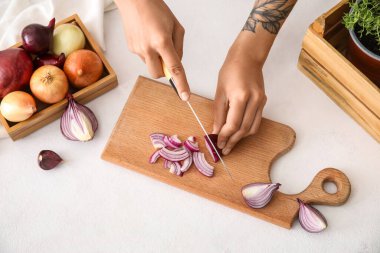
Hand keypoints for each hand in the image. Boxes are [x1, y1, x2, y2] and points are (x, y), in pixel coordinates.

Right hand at [115, 0, 189, 99]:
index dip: (181, 84)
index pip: (174, 69)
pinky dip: (148, 53)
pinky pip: (143, 58)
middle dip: (164, 71)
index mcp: (162, 41)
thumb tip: (176, 63)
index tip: (185, 96)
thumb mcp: (176, 26)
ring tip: (155, 41)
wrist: (134, 0)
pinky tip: (147, 38)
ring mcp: (137, 49)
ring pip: (150, 66)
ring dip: (156, 60)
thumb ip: (179, 48)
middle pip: (158, 74)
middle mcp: (148, 48)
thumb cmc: (156, 9)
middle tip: (167, 56)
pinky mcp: (131, 48)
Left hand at [213, 33, 266, 154]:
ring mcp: (261, 101)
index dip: (225, 136)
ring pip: (252, 128)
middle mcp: (254, 100)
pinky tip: (238, 133)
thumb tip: (216, 131)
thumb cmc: (230, 70)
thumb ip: (219, 113)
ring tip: (230, 143)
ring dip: (241, 138)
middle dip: (232, 141)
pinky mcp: (264, 101)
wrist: (247, 57)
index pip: (233, 124)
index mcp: (241, 97)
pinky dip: (247, 129)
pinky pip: (256, 121)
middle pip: (243, 129)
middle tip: (224, 149)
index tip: (218, 143)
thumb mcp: (220, 92)